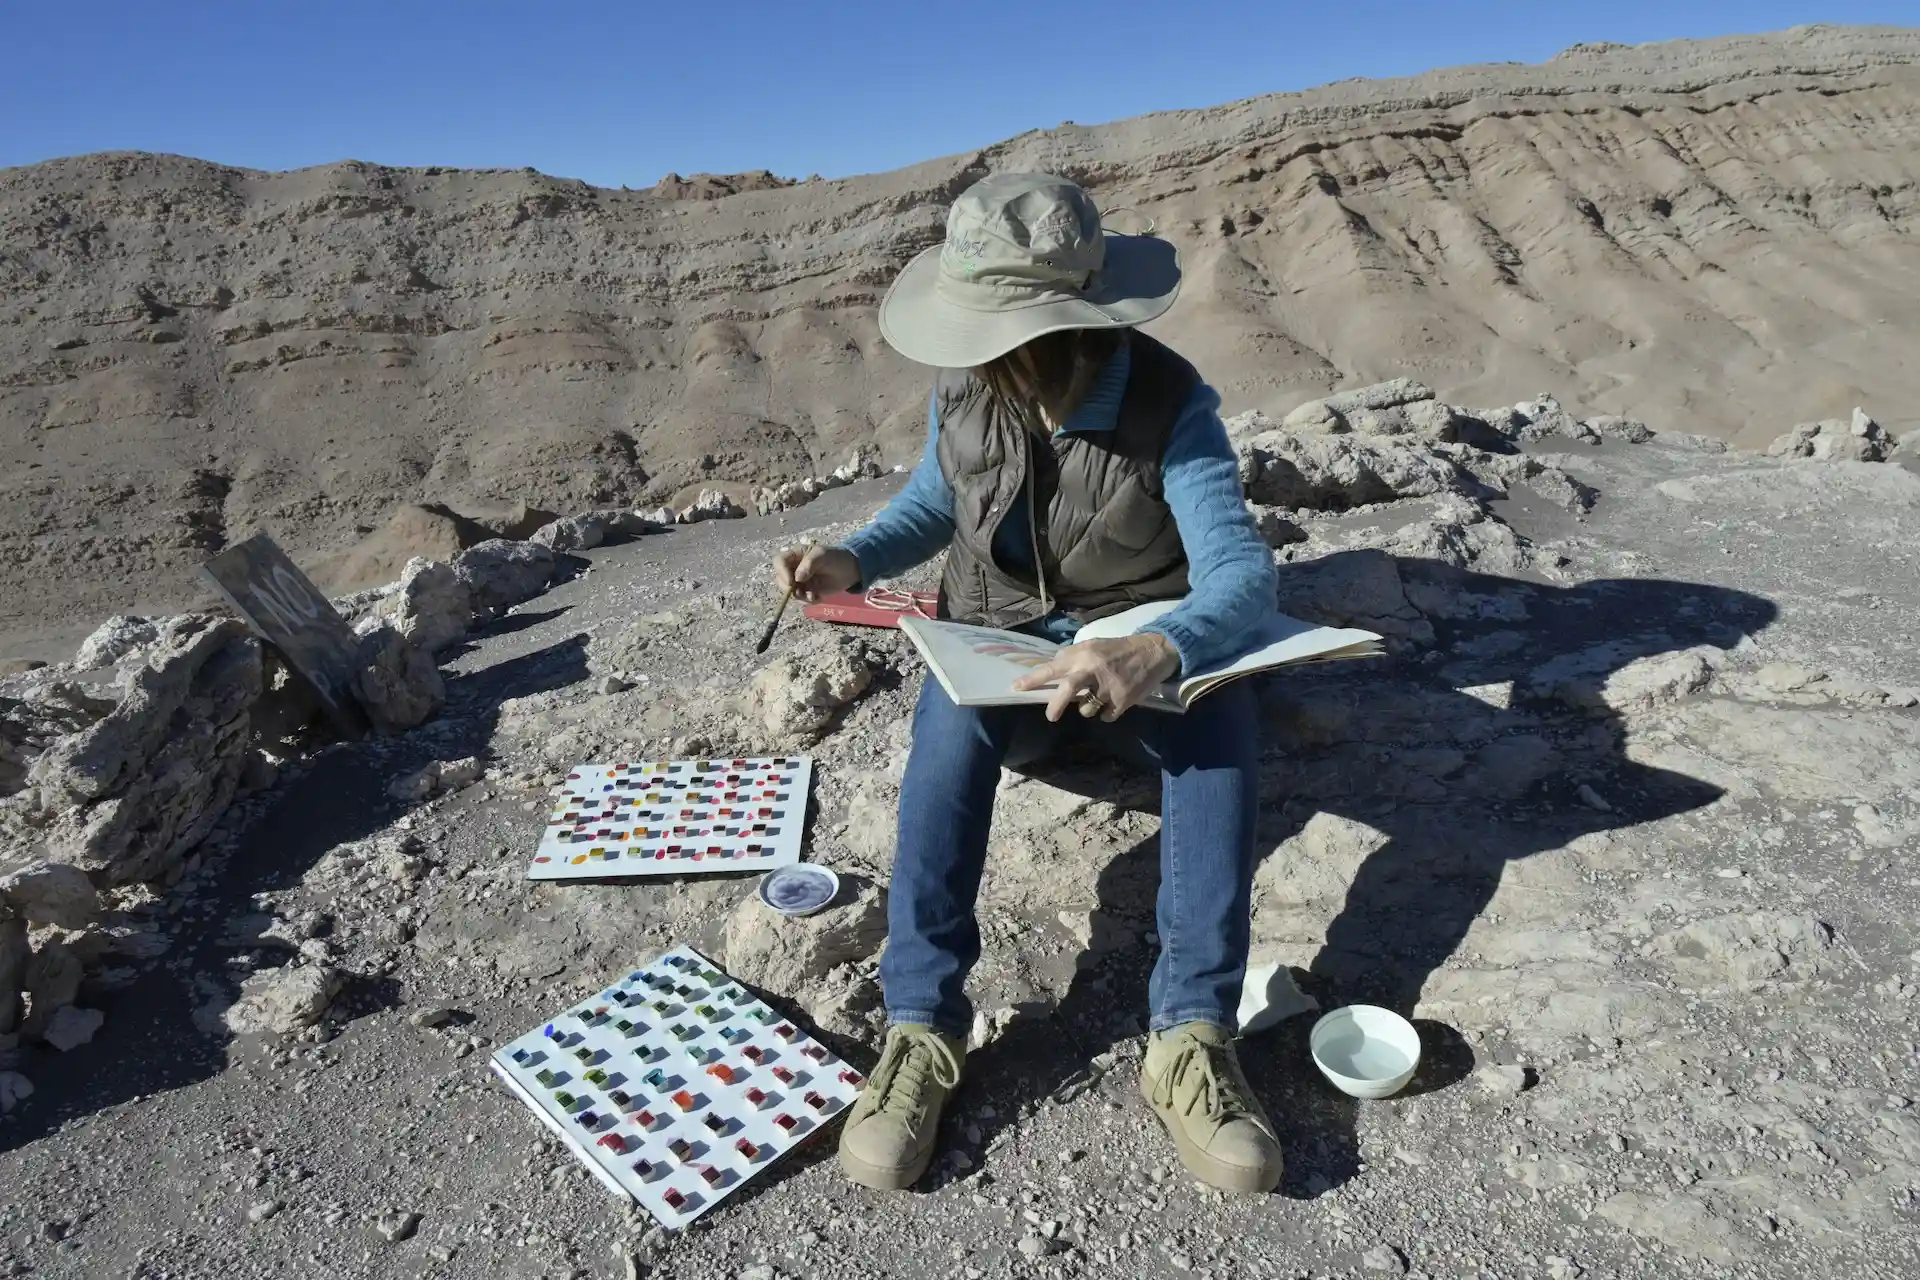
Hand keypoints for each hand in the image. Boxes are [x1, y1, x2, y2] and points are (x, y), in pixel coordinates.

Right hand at [773, 544, 860, 602]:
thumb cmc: (835, 557)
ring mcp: (800, 582)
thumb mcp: (822, 555)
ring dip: (800, 596)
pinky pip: (802, 599)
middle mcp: (794, 569)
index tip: (791, 582)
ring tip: (813, 595)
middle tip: (799, 593)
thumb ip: (809, 563)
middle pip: (780, 579)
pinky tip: (818, 597)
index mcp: (795, 556)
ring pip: (790, 592)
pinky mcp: (807, 592)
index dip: (781, 572)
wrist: (850, 570)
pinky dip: (809, 600)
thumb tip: (797, 577)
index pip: (779, 562)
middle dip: (788, 588)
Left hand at [1011, 634, 1180, 721]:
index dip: (1033, 679)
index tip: (1015, 687)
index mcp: (1084, 654)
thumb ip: (1072, 657)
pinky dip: (1106, 712)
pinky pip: (1105, 716)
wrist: (1152, 653)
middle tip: (1051, 716)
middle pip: (1069, 690)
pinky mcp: (1123, 701)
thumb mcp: (1093, 645)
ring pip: (1086, 709)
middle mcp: (1094, 669)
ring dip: (1088, 707)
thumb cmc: (1117, 649)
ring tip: (1099, 696)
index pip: (1053, 668)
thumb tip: (1050, 670)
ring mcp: (1109, 686)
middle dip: (1056, 705)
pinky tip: (1114, 700)